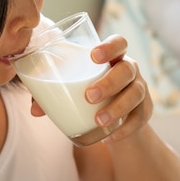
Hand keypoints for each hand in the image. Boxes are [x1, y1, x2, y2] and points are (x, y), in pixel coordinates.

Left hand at [31, 34, 152, 142]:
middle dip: (109, 82)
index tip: (93, 56)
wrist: (118, 121)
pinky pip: (138, 120)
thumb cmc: (92, 98)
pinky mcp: (144, 112)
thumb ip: (54, 96)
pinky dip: (124, 130)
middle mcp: (130, 71)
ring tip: (98, 121)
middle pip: (126, 70)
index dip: (109, 47)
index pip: (119, 43)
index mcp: (113, 58)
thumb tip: (35, 110)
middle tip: (89, 97)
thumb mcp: (76, 92)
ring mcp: (140, 91)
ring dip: (117, 108)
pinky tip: (109, 137)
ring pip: (135, 94)